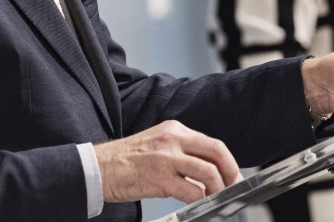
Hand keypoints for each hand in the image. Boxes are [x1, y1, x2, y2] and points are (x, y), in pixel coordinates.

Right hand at [93, 120, 241, 203]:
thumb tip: (208, 172)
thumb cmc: (126, 161)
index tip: (233, 176)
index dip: (228, 162)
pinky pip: (191, 190)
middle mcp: (172, 139)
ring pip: (208, 172)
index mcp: (174, 129)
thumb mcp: (157, 146)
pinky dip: (200, 199)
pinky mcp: (159, 177)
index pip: (212, 143)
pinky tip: (197, 204)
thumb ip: (182, 153)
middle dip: (230, 173)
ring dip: (217, 190)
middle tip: (233, 188)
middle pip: (216, 152)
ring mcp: (166, 157)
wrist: (99, 168)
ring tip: (215, 199)